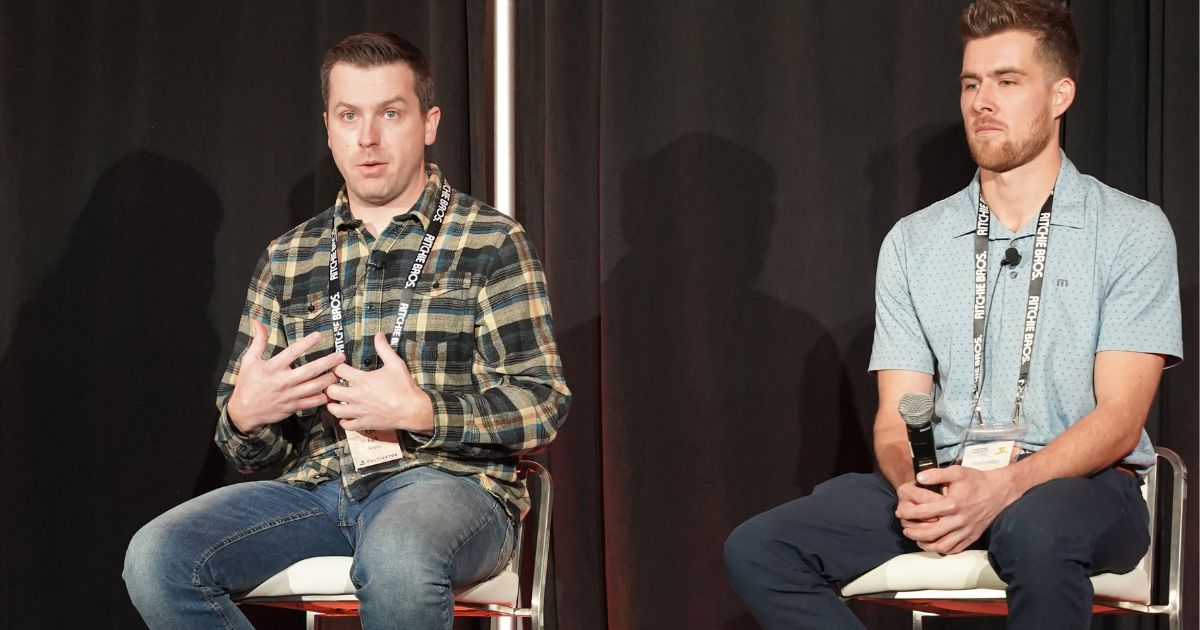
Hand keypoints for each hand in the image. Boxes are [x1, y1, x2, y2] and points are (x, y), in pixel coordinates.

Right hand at [228, 320, 344, 434]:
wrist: (244, 411)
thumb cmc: (248, 384)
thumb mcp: (249, 360)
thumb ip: (258, 341)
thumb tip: (258, 322)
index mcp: (272, 368)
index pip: (292, 352)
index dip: (306, 343)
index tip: (319, 335)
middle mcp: (283, 381)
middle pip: (310, 370)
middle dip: (328, 362)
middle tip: (341, 356)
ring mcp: (289, 395)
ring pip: (315, 387)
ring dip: (329, 379)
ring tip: (340, 372)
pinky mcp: (293, 407)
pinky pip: (312, 402)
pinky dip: (323, 397)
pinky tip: (332, 391)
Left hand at [324, 332, 433, 432]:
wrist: (412, 410)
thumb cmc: (404, 387)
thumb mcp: (396, 364)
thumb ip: (384, 349)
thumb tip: (378, 334)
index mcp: (363, 380)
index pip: (338, 370)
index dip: (336, 366)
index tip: (338, 366)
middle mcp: (357, 396)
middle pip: (331, 391)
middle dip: (330, 386)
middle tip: (334, 384)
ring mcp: (359, 411)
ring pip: (334, 409)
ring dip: (333, 404)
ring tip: (336, 400)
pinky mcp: (363, 423)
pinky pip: (346, 425)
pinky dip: (343, 420)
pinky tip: (347, 415)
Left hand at [895, 465, 1020, 554]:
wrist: (1000, 491)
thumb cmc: (976, 480)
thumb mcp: (956, 472)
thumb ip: (936, 474)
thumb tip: (918, 477)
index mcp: (952, 504)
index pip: (924, 512)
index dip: (908, 513)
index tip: (901, 513)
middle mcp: (959, 520)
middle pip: (931, 533)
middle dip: (914, 533)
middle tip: (905, 530)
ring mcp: (967, 530)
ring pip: (943, 545)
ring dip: (927, 545)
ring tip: (918, 540)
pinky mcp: (973, 536)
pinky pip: (957, 548)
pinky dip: (944, 549)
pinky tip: (935, 545)